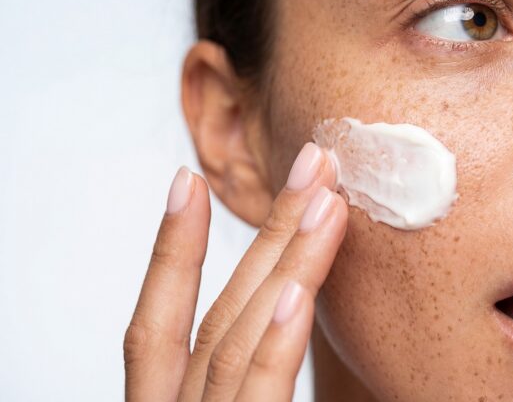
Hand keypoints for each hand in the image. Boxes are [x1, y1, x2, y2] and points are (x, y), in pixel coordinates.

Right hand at [124, 143, 347, 400]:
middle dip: (267, 233)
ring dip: (283, 263)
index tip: (189, 181)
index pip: (158, 327)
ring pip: (236, 339)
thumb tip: (290, 319)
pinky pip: (259, 392)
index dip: (172, 251)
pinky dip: (275, 342)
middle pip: (217, 316)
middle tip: (312, 164)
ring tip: (325, 200)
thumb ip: (251, 384)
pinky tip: (297, 291)